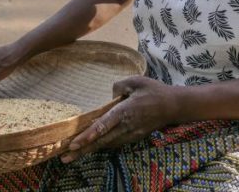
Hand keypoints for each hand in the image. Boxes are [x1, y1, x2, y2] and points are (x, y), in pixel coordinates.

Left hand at [61, 76, 182, 162]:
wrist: (173, 106)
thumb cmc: (154, 91)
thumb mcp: (136, 80)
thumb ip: (119, 86)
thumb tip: (110, 97)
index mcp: (125, 111)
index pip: (102, 126)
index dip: (87, 136)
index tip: (74, 144)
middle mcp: (126, 126)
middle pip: (101, 141)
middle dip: (83, 150)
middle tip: (65, 158)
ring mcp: (131, 134)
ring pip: (107, 144)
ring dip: (90, 149)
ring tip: (74, 155)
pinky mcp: (134, 137)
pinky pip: (115, 142)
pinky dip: (102, 145)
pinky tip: (93, 146)